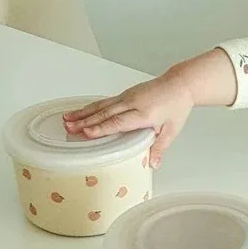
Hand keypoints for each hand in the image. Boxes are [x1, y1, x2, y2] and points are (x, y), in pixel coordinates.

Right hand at [63, 71, 193, 167]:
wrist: (180, 84)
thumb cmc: (176, 106)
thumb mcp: (171, 130)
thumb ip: (159, 147)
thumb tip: (152, 164)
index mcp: (144, 114)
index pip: (119, 122)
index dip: (102, 128)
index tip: (86, 133)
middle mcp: (132, 103)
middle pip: (105, 113)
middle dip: (85, 121)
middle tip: (68, 128)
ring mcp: (128, 97)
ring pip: (102, 105)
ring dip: (83, 112)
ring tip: (67, 119)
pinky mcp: (126, 94)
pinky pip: (105, 101)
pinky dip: (91, 106)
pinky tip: (81, 111)